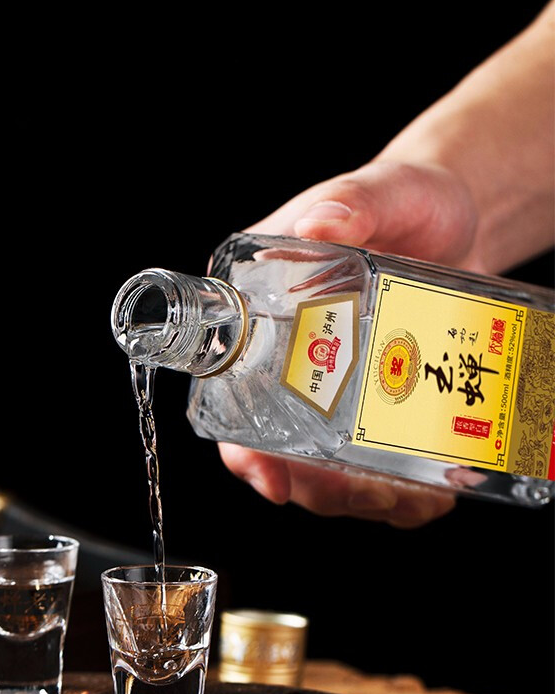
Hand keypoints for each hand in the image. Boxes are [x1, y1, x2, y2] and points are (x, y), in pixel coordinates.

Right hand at [220, 160, 476, 526]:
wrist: (462, 224)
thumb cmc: (408, 203)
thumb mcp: (384, 193)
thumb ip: (352, 201)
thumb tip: (320, 222)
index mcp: (263, 309)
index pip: (231, 391)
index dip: (245, 447)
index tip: (273, 480)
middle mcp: (289, 358)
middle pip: (281, 448)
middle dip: (323, 488)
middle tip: (373, 494)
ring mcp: (335, 387)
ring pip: (327, 469)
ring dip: (362, 500)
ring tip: (412, 501)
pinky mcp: (378, 403)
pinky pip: (374, 464)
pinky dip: (400, 494)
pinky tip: (430, 492)